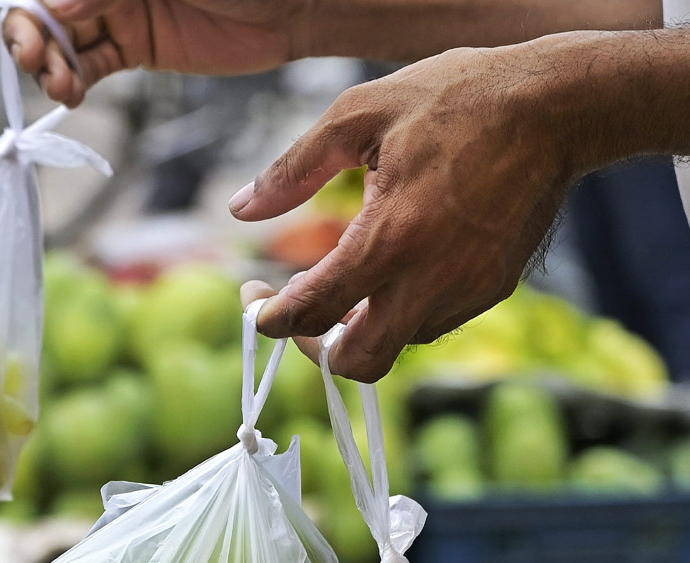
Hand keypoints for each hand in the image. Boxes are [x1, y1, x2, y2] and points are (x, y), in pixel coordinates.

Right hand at [2, 0, 311, 106]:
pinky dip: (73, 81)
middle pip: (48, 10)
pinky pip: (92, 66)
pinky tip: (69, 94)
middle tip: (35, 62)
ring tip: (59, 87)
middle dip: (30, 36)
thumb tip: (58, 6)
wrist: (293, 7)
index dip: (34, 7)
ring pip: (64, 41)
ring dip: (50, 65)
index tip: (39, 28)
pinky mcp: (137, 49)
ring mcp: (120, 15)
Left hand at [236, 44, 583, 381]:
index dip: (270, 319)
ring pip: (397, 344)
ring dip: (360, 324)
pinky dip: (401, 309)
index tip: (256, 304)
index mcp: (391, 237)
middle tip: (297, 307)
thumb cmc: (455, 99)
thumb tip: (240, 210)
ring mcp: (469, 290)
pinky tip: (393, 264)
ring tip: (343, 274)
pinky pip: (434, 321)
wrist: (555, 105)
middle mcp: (432, 279)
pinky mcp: (495, 288)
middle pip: (358, 364)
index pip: (312, 312)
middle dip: (315, 348)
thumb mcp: (358, 115)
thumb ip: (292, 169)